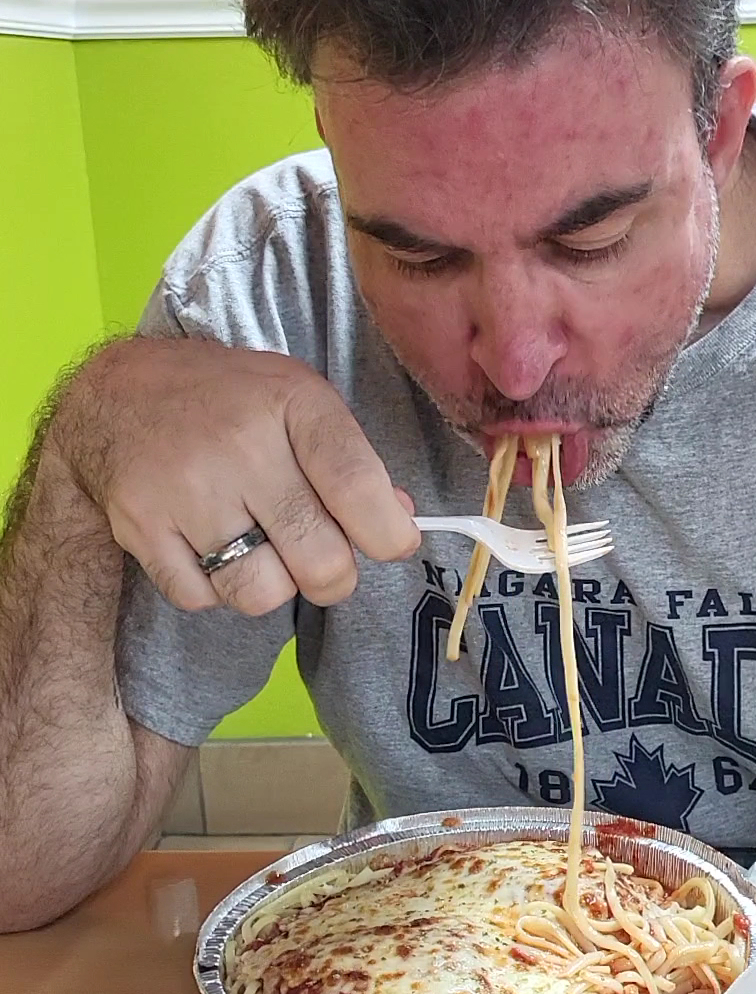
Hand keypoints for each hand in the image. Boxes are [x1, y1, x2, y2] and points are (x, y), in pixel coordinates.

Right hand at [48, 338, 418, 614]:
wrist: (118, 394)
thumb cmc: (228, 401)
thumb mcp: (299, 401)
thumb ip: (353, 461)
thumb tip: (399, 521)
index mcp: (293, 405)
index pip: (359, 488)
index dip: (389, 534)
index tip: (392, 543)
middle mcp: (240, 447)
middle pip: (319, 561)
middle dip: (334, 576)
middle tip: (322, 560)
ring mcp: (187, 491)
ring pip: (261, 594)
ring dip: (273, 587)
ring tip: (263, 552)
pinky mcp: (143, 527)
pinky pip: (203, 599)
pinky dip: (215, 589)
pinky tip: (212, 549)